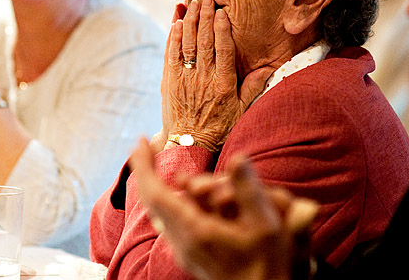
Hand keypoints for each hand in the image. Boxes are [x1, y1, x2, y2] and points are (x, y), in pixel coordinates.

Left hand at [129, 138, 316, 279]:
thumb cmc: (268, 267)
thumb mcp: (266, 226)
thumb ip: (249, 190)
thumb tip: (237, 157)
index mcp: (195, 232)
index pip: (154, 193)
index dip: (143, 165)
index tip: (140, 141)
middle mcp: (182, 242)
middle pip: (155, 201)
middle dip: (155, 172)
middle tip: (156, 150)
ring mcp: (185, 251)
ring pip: (166, 212)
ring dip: (174, 190)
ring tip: (197, 182)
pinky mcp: (191, 256)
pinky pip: (176, 223)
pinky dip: (182, 204)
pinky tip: (197, 197)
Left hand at [163, 0, 266, 150]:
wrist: (189, 146)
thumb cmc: (219, 128)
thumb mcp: (241, 110)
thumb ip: (253, 87)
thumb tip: (269, 68)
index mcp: (223, 85)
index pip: (224, 51)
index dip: (222, 30)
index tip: (223, 12)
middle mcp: (203, 79)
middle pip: (204, 42)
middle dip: (205, 17)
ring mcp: (184, 79)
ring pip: (187, 44)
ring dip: (190, 21)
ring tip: (193, 3)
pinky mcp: (169, 81)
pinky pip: (171, 55)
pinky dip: (174, 37)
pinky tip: (177, 22)